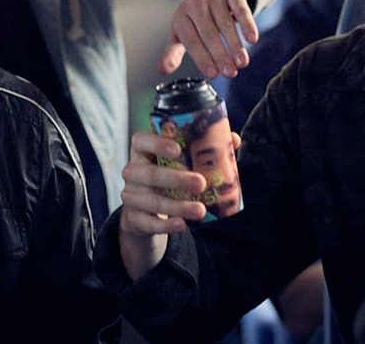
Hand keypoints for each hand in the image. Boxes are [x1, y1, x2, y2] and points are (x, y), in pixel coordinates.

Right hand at [118, 131, 207, 279]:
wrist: (145, 212)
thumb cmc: (167, 177)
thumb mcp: (179, 162)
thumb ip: (201, 149)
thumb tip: (233, 139)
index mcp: (142, 151)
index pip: (141, 140)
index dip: (157, 143)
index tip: (178, 149)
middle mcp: (132, 172)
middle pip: (151, 173)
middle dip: (177, 179)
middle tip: (201, 183)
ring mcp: (130, 195)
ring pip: (153, 200)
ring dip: (178, 206)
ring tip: (200, 210)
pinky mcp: (134, 218)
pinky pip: (149, 222)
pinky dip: (166, 225)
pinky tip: (182, 224)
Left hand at [159, 0, 256, 78]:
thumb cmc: (196, 15)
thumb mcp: (181, 31)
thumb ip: (172, 52)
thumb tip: (162, 71)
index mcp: (181, 17)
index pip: (191, 41)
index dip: (202, 58)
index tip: (213, 74)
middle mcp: (195, 4)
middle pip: (209, 33)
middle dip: (220, 55)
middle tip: (230, 73)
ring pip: (226, 23)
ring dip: (235, 45)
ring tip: (242, 63)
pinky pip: (241, 9)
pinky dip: (247, 24)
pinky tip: (252, 39)